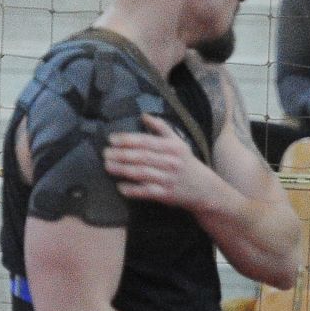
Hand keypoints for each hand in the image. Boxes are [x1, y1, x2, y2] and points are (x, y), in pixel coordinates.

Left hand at [105, 113, 222, 209]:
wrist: (204, 189)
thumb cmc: (186, 163)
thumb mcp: (178, 142)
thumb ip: (161, 128)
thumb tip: (144, 116)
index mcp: (172, 147)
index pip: (146, 141)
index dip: (128, 139)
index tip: (112, 139)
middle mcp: (170, 162)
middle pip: (142, 157)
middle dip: (121, 154)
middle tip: (105, 153)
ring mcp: (168, 179)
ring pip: (142, 173)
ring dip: (123, 170)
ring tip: (108, 166)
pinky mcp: (165, 194)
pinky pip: (146, 192)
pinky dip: (133, 190)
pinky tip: (121, 187)